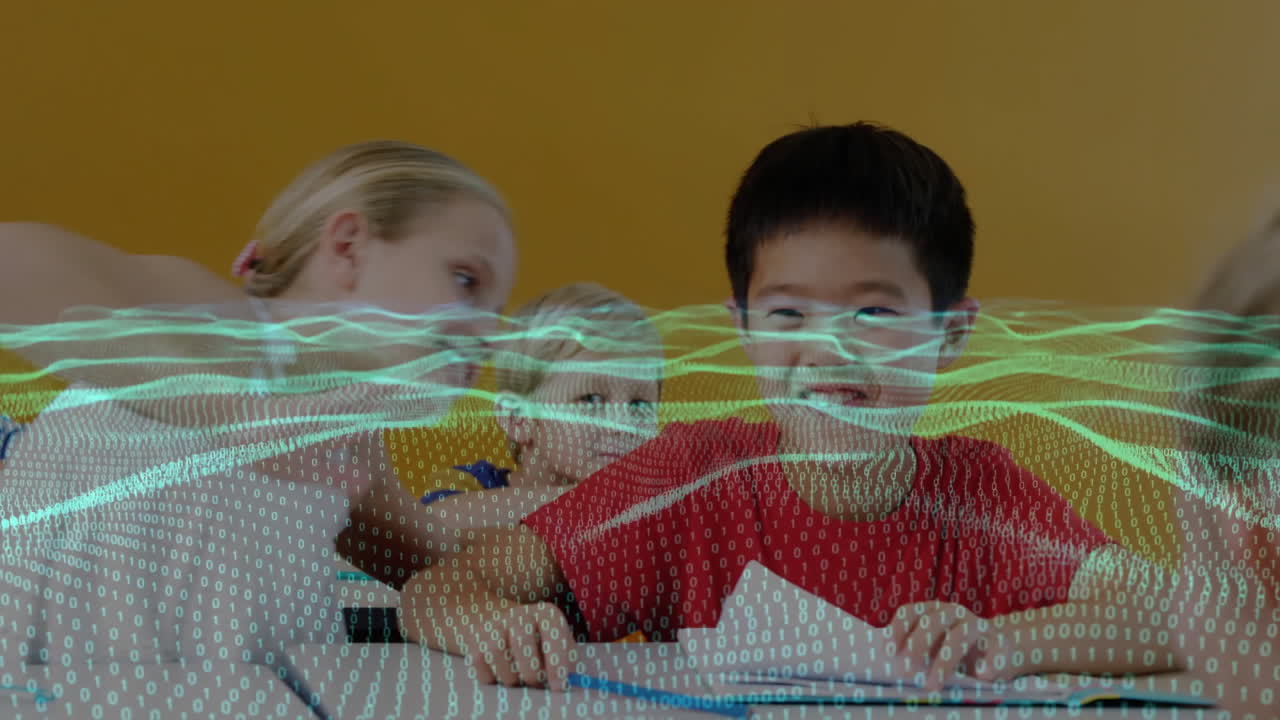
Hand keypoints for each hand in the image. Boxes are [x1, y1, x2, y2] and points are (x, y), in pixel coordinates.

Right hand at [459, 602, 578, 690]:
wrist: (502, 623)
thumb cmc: (540, 642)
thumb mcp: (558, 645)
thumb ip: (565, 662)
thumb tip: (564, 682)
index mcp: (547, 614)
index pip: (554, 633)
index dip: (558, 662)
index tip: (559, 686)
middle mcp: (520, 614)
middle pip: (522, 643)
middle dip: (531, 672)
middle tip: (536, 684)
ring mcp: (496, 624)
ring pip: (495, 652)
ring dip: (509, 675)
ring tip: (518, 678)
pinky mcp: (476, 637)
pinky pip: (479, 662)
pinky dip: (491, 676)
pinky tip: (501, 672)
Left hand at [884, 601, 1009, 690]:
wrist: (999, 649)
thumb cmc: (955, 649)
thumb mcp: (933, 647)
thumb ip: (915, 652)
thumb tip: (895, 669)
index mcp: (933, 611)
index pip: (911, 612)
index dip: (898, 628)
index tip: (888, 651)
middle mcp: (953, 612)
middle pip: (932, 622)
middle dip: (917, 646)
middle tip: (906, 672)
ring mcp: (977, 625)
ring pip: (959, 636)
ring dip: (943, 662)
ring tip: (932, 685)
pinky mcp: (1001, 641)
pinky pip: (997, 647)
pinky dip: (990, 660)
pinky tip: (983, 674)